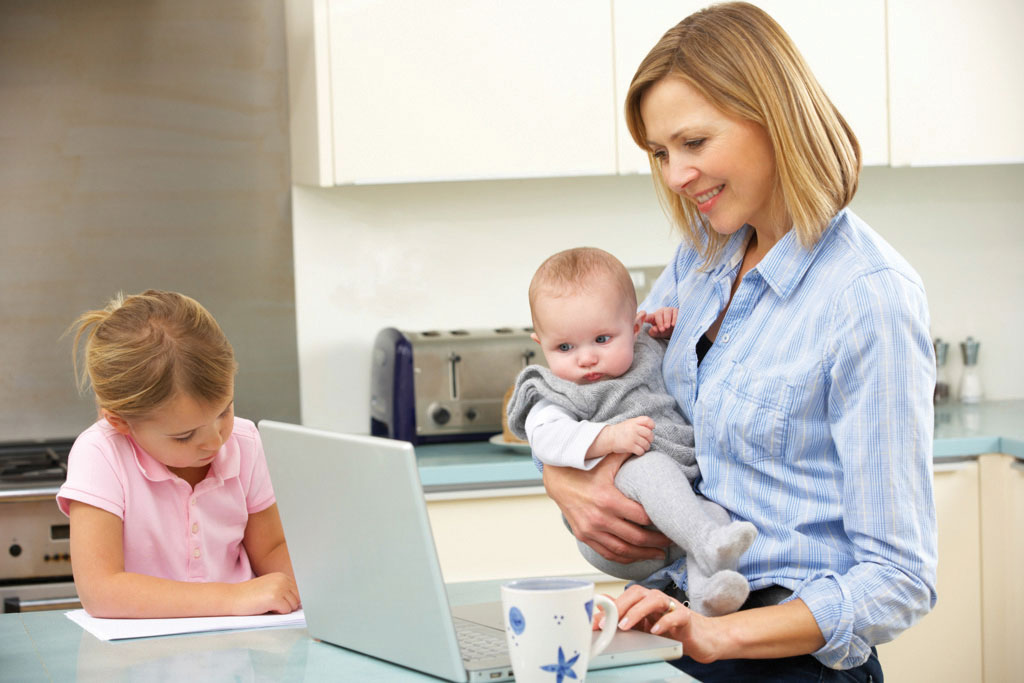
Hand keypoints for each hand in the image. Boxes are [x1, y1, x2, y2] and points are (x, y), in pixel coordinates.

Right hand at [232, 572, 300, 614]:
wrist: (231, 597)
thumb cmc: (249, 596)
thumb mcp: (269, 587)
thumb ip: (283, 590)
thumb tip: (299, 602)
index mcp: (281, 576)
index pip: (297, 592)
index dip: (288, 600)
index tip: (277, 603)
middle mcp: (282, 580)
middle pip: (297, 599)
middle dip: (287, 605)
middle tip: (271, 605)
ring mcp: (279, 588)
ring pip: (293, 605)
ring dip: (282, 610)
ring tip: (267, 606)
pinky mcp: (275, 598)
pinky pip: (286, 611)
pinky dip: (278, 613)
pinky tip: (266, 608)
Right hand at [542, 453, 669, 563]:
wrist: (556, 479)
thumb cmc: (582, 469)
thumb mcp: (605, 459)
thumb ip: (627, 452)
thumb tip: (647, 443)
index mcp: (607, 499)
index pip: (641, 516)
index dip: (658, 520)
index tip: (670, 521)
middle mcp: (599, 518)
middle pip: (636, 537)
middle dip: (657, 541)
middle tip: (671, 541)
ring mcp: (590, 530)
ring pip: (623, 550)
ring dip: (643, 554)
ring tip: (659, 554)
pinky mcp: (584, 536)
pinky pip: (607, 553)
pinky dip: (624, 558)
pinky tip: (636, 556)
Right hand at [600, 416, 654, 456]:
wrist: (608, 438)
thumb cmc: (621, 431)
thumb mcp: (629, 423)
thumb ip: (639, 424)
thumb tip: (652, 428)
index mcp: (634, 422)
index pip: (648, 421)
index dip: (652, 425)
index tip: (651, 429)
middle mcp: (634, 429)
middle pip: (649, 434)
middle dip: (650, 439)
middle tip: (647, 441)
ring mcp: (632, 437)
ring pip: (646, 444)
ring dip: (646, 447)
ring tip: (642, 447)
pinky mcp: (630, 446)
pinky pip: (641, 451)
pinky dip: (641, 452)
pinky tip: (638, 451)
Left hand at [609, 584, 724, 663]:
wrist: (701, 638)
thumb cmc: (672, 630)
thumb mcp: (644, 626)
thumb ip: (624, 617)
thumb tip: (601, 609)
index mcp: (646, 601)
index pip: (626, 596)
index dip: (611, 606)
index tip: (597, 622)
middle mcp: (658, 600)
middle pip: (638, 592)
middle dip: (621, 606)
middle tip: (609, 623)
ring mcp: (673, 607)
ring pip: (655, 599)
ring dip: (638, 611)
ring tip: (626, 626)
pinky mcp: (687, 618)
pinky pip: (676, 615)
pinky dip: (665, 622)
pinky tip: (655, 631)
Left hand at [644, 307, 677, 337]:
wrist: (676, 330)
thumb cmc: (665, 331)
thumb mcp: (658, 333)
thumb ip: (654, 332)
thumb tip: (654, 329)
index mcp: (653, 317)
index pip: (648, 317)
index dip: (646, 318)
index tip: (644, 320)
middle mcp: (660, 312)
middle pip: (658, 314)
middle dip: (660, 322)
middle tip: (662, 330)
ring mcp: (668, 310)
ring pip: (667, 312)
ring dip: (667, 320)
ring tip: (667, 327)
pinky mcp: (675, 310)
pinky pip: (675, 312)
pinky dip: (674, 318)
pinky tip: (673, 324)